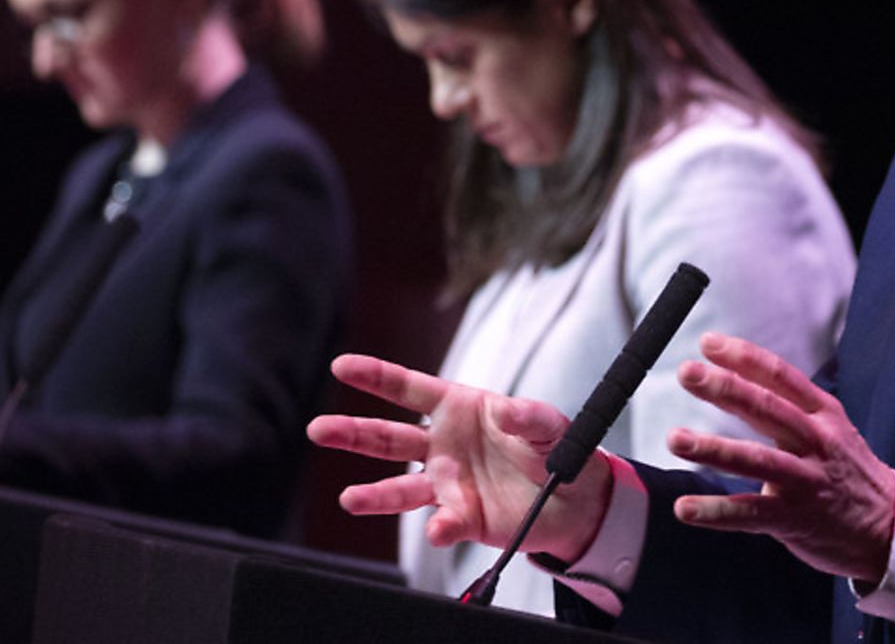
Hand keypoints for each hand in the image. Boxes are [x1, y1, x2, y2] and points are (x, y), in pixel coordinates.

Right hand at [307, 354, 612, 562]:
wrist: (574, 500)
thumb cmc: (554, 450)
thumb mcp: (549, 425)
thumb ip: (528, 417)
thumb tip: (506, 410)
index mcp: (459, 408)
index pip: (409, 388)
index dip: (375, 376)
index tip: (342, 367)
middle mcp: (444, 445)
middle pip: (388, 436)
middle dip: (353, 431)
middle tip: (320, 429)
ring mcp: (448, 483)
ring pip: (399, 487)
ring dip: (374, 493)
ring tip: (348, 499)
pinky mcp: (462, 517)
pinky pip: (442, 522)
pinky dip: (439, 528)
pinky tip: (437, 529)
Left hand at [667, 332, 894, 582]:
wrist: (889, 526)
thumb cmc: (849, 473)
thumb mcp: (831, 427)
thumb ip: (789, 406)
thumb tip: (736, 380)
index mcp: (822, 414)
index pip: (780, 376)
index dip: (744, 357)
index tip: (709, 344)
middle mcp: (815, 441)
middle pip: (766, 408)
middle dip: (725, 388)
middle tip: (688, 373)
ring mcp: (806, 480)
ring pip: (756, 460)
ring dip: (713, 448)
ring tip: (677, 439)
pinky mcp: (795, 518)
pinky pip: (750, 514)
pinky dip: (715, 512)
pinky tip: (686, 508)